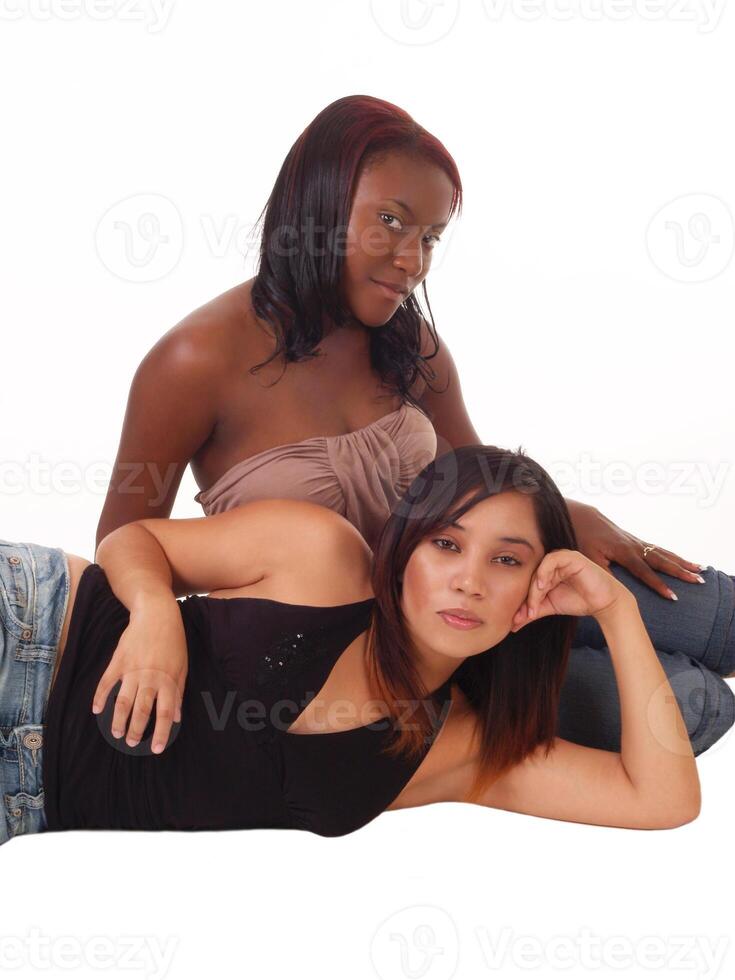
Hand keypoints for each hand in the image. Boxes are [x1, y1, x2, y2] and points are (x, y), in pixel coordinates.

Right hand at [92, 596, 187, 753]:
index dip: (160, 733)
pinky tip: (96, 710)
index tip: (155, 749)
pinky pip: (106, 683)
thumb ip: (178, 692)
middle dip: (135, 730)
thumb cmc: (173, 641)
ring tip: (115, 733)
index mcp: (168, 680)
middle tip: (130, 742)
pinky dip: (99, 697)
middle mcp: (150, 678)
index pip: (164, 713)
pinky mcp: (118, 661)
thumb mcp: (182, 666)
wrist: (156, 614)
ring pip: (122, 702)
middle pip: (141, 711)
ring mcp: (132, 670)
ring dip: (117, 720)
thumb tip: (177, 717)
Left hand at [511, 548, 631, 629]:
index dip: (521, 601)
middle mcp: (551, 563)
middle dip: (527, 597)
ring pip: (540, 569)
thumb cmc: (578, 601)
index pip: (526, 583)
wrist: (604, 603)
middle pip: (531, 576)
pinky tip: (543, 586)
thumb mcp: (550, 607)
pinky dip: (545, 571)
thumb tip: (512, 625)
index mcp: (544, 572)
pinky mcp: (571, 557)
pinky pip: (553, 559)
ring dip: (535, 587)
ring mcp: (561, 558)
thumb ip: (532, 612)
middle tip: (527, 615)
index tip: (517, 620)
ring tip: (535, 603)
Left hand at [566, 499, 704, 600]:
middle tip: (699, 581)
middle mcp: (634, 545)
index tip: (673, 596)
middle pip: (662, 560)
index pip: (645, 572)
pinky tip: (678, 560)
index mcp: (623, 552)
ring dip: (681, 561)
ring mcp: (635, 541)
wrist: (579, 515)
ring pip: (663, 552)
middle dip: (681, 571)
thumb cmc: (581, 537)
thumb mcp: (588, 556)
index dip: (659, 585)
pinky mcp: (633, 539)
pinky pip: (656, 548)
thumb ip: (601, 572)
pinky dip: (670, 554)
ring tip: (699, 569)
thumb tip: (613, 589)